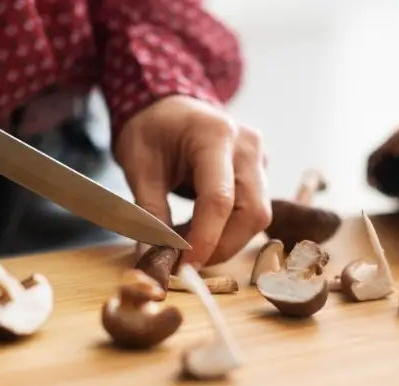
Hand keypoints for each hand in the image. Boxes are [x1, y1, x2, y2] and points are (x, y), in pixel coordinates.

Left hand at [115, 95, 270, 269]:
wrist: (167, 106)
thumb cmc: (151, 129)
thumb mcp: (138, 167)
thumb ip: (148, 213)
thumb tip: (154, 258)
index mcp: (215, 136)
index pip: (219, 199)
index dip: (205, 239)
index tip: (184, 265)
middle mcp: (247, 146)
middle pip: (252, 212)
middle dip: (221, 246)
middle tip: (186, 261)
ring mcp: (259, 158)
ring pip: (258, 216)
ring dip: (226, 240)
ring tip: (189, 241)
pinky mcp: (260, 172)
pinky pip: (253, 211)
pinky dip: (229, 230)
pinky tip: (200, 229)